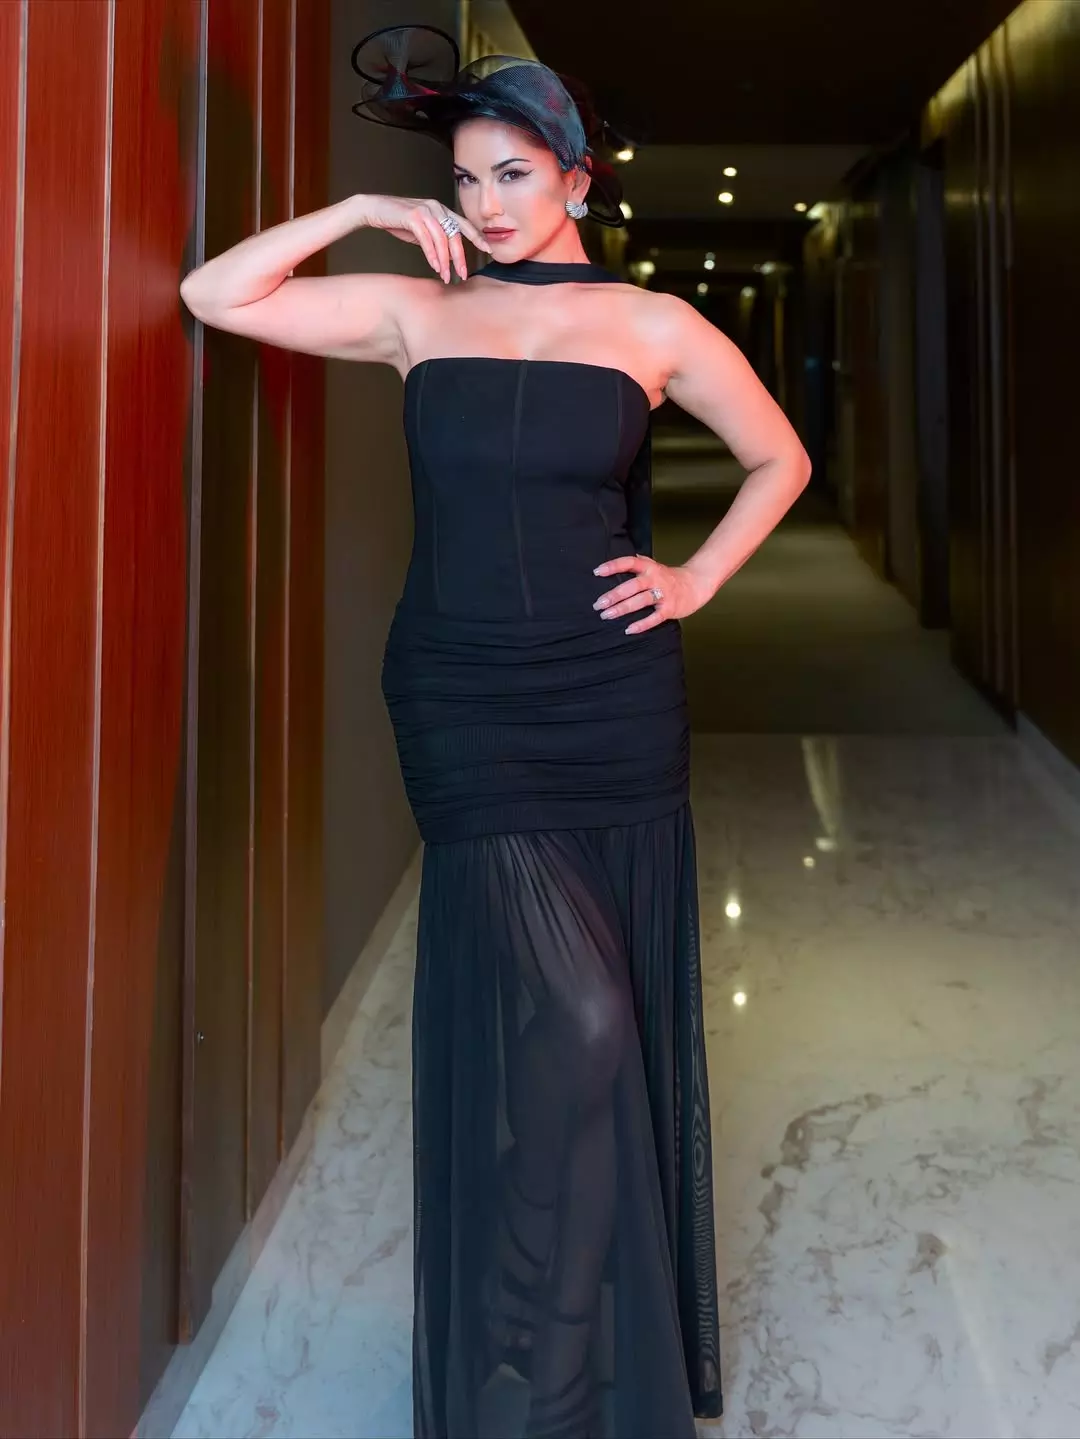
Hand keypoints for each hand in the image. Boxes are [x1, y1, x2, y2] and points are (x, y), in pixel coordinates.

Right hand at [357, 193, 491, 282]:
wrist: (375, 209)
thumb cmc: (398, 220)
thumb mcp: (422, 230)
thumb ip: (436, 239)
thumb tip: (448, 256)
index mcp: (441, 210)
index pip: (464, 224)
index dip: (477, 237)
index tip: (488, 250)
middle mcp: (436, 208)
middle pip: (455, 235)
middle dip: (460, 257)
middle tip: (463, 274)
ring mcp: (425, 211)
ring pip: (442, 239)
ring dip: (445, 260)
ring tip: (446, 275)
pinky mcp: (413, 216)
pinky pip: (427, 239)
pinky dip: (431, 254)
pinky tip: (434, 266)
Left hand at [591, 554, 715, 634]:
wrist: (696, 584)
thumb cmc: (670, 578)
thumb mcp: (654, 566)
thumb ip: (638, 563)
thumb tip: (616, 562)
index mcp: (650, 567)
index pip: (629, 563)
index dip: (613, 566)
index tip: (597, 572)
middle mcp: (655, 579)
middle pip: (632, 586)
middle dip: (614, 595)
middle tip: (598, 604)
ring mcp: (663, 594)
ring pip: (641, 601)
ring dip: (623, 608)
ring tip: (607, 615)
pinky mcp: (669, 609)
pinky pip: (654, 618)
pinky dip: (642, 624)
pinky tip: (628, 629)